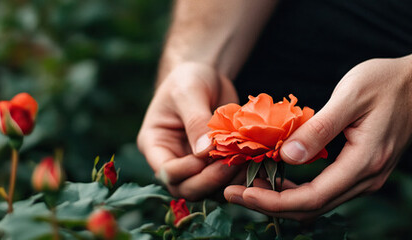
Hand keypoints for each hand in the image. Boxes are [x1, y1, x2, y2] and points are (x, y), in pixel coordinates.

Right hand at [138, 62, 240, 199]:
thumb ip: (195, 121)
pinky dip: (240, 177)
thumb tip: (205, 152)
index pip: (165, 171)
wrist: (206, 75)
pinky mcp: (214, 165)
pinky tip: (256, 164)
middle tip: (231, 164)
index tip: (205, 156)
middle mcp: (173, 160)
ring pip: (208, 191)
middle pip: (186, 188)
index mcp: (155, 144)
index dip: (185, 171)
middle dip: (208, 181)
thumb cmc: (189, 78)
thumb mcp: (189, 92)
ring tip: (247, 164)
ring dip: (228, 182)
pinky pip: (226, 181)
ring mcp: (194, 166)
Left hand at [223, 57, 411, 219]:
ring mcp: (367, 179)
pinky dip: (297, 190)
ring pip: (318, 203)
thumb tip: (286, 157)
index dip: (272, 201)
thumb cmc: (388, 83)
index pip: (311, 197)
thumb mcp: (350, 96)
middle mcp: (367, 179)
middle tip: (231, 191)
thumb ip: (318, 129)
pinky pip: (326, 191)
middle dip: (269, 204)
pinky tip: (276, 176)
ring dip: (281, 199)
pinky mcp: (363, 172)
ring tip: (247, 183)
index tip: (240, 191)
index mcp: (363, 163)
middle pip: (311, 208)